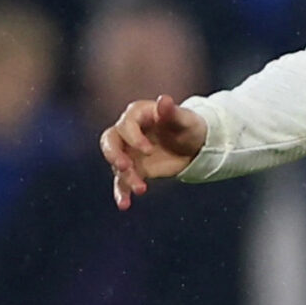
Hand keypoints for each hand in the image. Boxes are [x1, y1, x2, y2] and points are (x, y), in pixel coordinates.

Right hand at [100, 94, 207, 208]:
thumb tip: (164, 100)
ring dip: (126, 177)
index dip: (134, 138)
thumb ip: (173, 112)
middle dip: (114, 154)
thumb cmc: (190, 126)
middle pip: (109, 141)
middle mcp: (128, 132)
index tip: (148, 150)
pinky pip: (122, 181)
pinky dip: (122, 192)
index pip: (126, 125)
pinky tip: (124, 205)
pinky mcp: (134, 169)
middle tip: (126, 166)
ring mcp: (128, 151)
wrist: (195, 144)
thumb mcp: (186, 120)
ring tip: (141, 189)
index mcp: (138, 115)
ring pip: (117, 164)